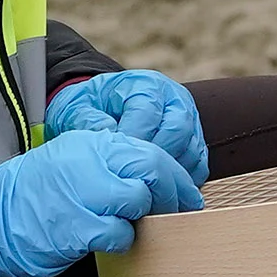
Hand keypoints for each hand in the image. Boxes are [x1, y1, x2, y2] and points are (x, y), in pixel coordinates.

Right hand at [0, 130, 202, 276]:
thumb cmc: (35, 190)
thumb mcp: (73, 159)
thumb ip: (112, 162)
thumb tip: (156, 177)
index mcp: (92, 143)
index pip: (149, 151)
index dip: (176, 175)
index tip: (188, 194)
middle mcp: (90, 162)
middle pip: (152, 170)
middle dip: (174, 193)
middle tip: (180, 211)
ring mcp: (83, 194)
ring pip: (139, 200)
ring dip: (146, 218)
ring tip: (136, 225)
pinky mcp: (76, 228)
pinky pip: (119, 233)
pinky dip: (122, 240)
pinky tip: (110, 241)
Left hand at [47, 68, 208, 185]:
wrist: (105, 111)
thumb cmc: (92, 109)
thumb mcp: (78, 107)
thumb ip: (87, 120)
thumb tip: (108, 132)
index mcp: (146, 86)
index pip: (148, 112)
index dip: (134, 138)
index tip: (117, 160)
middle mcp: (174, 99)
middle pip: (178, 129)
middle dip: (155, 157)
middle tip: (134, 178)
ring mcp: (189, 120)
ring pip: (192, 149)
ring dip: (170, 172)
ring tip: (145, 187)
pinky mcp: (195, 142)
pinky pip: (199, 164)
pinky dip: (182, 180)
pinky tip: (159, 191)